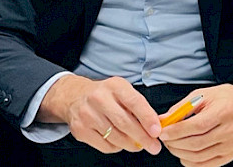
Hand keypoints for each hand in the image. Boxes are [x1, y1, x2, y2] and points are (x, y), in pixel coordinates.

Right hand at [38, 75, 161, 154]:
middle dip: (143, 138)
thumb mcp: (123, 91)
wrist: (76, 97)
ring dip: (131, 144)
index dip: (147, 118)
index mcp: (115, 86)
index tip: (157, 132)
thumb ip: (138, 106)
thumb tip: (154, 126)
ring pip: (116, 137)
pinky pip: (105, 145)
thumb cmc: (106, 95)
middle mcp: (100, 99)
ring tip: (139, 145)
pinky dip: (117, 147)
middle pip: (125, 123)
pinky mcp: (80, 130)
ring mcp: (88, 115)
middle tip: (154, 146)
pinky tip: (121, 142)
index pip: (135, 103)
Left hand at [159, 81, 232, 166]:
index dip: (177, 131)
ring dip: (179, 152)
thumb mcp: (204, 95)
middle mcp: (229, 131)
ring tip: (173, 143)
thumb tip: (163, 120)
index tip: (163, 132)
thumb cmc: (227, 98)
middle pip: (195, 143)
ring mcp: (230, 146)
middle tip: (165, 138)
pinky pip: (204, 164)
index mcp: (224, 112)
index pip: (197, 126)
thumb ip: (182, 108)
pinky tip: (184, 152)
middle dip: (174, 143)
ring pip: (197, 156)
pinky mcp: (229, 156)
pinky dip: (189, 161)